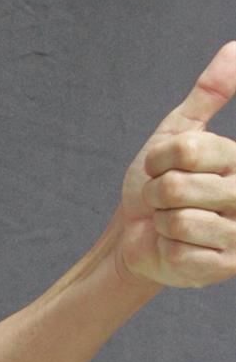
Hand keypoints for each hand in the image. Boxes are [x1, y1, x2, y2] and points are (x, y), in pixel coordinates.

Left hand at [116, 41, 235, 288]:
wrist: (138, 235)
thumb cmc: (160, 182)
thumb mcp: (179, 132)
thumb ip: (210, 93)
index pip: (186, 150)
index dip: (158, 159)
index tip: (163, 165)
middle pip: (176, 186)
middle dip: (154, 192)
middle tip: (162, 198)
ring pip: (176, 220)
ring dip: (159, 221)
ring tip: (168, 221)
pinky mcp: (224, 268)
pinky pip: (177, 251)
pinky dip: (164, 248)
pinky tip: (175, 248)